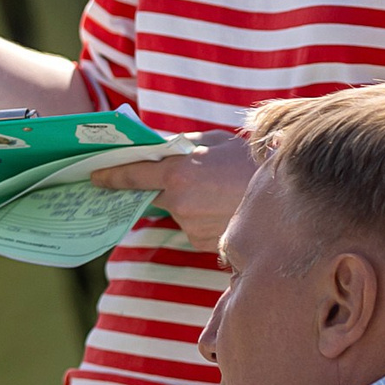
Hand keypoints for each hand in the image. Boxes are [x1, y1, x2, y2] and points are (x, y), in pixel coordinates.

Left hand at [89, 130, 252, 251]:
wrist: (289, 194)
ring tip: (217, 189)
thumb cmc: (250, 160)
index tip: (95, 176)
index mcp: (177, 172)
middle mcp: (179, 202)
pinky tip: (224, 205)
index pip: (131, 175)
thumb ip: (178, 145)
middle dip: (157, 186)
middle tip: (175, 176)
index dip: (110, 175)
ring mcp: (191, 226)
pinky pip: (192, 226)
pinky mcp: (203, 243)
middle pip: (153, 195)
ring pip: (177, 211)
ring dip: (187, 201)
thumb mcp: (213, 141)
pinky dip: (202, 216)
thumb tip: (152, 147)